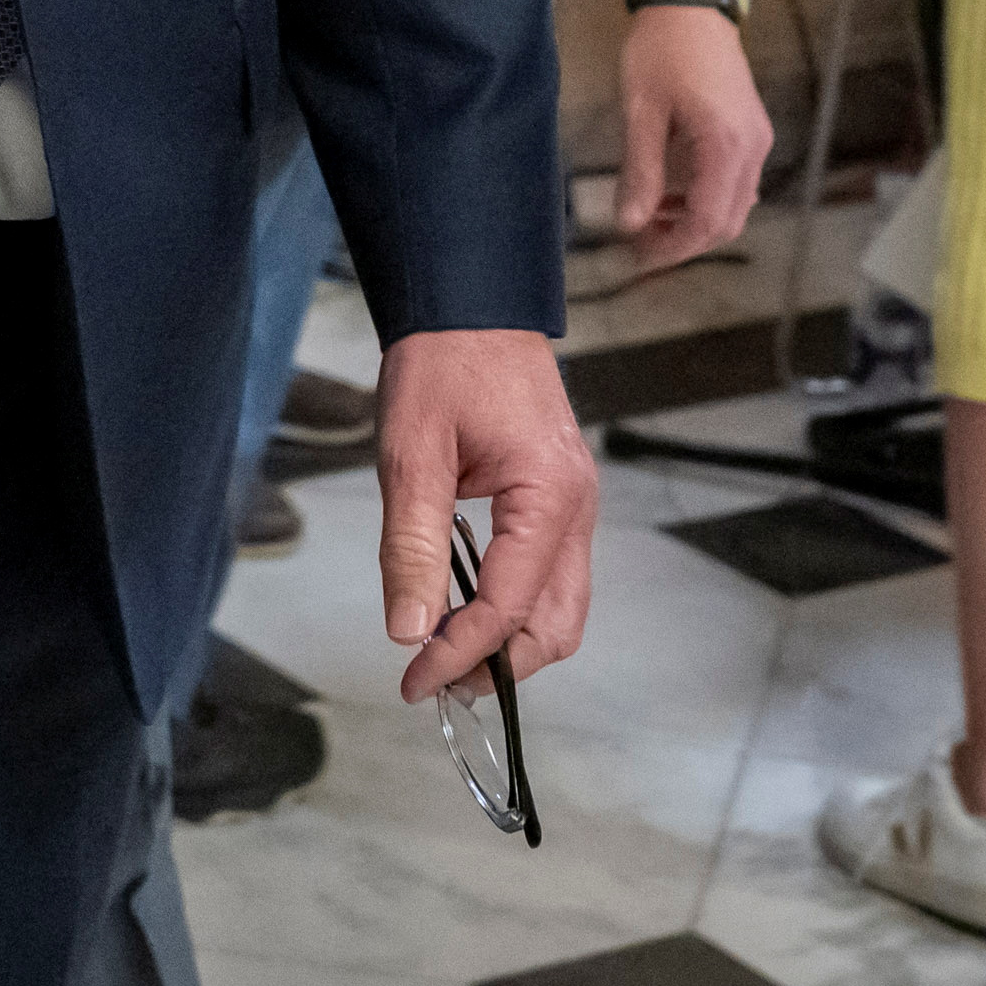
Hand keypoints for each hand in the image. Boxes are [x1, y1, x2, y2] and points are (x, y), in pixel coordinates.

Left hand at [372, 323, 595, 702]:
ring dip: (510, 643)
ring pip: (562, 607)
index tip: (413, 683)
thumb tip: (408, 631)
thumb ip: (413, 547)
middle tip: (432, 683)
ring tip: (445, 657)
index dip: (460, 654)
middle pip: (557, 624)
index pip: (509, 607)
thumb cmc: (442, 363)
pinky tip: (465, 610)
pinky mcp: (560, 501)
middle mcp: (578, 508)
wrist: (471, 302)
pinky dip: (515, 608)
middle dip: (499, 665)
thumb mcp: (411, 455)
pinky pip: (550, 576)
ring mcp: (576, 506)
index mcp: (550, 495)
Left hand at [613, 0, 776, 268]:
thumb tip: (630, 223)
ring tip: (650, 219)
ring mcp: (756, 140)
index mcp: (725, 144)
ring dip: (694, 222)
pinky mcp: (751, 132)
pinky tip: (672, 193)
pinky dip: (706, 199)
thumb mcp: (641, 112)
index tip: (639, 259)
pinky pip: (736, 183)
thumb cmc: (662, 49)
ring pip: (734, 206)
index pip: (706, 220)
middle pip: (726, 222)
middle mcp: (751, 147)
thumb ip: (640, 172)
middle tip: (640, 246)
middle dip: (683, 241)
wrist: (691, 4)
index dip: (672, 248)